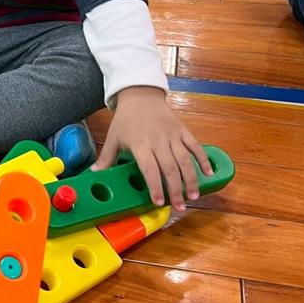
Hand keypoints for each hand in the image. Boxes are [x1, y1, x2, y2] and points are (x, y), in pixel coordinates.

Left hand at [91, 86, 212, 212]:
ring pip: (184, 160)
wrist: (140, 95)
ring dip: (191, 179)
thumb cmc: (126, 119)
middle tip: (179, 208)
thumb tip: (94, 174)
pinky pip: (195, 146)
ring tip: (193, 196)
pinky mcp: (183, 130)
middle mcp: (158, 141)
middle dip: (176, 190)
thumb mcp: (113, 137)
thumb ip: (106, 158)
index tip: (158, 202)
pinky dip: (203, 159)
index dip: (155, 186)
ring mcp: (172, 136)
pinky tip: (209, 174)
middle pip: (170, 168)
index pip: (149, 169)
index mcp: (140, 145)